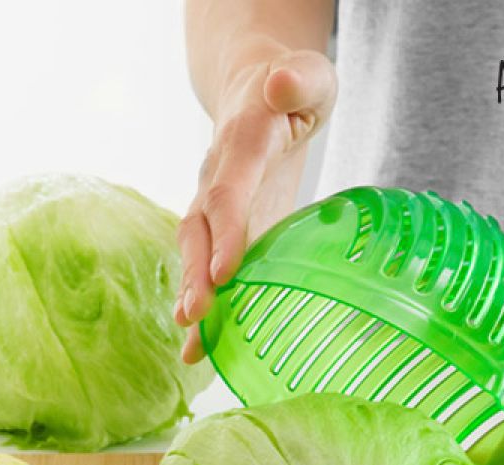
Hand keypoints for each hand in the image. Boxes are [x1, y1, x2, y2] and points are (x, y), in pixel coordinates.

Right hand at [174, 49, 335, 362]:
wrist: (258, 91)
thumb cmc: (294, 89)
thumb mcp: (311, 75)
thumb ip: (299, 79)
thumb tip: (281, 84)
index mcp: (244, 142)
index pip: (231, 187)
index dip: (226, 229)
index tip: (223, 271)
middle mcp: (218, 177)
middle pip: (199, 228)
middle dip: (195, 273)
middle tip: (194, 315)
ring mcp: (214, 205)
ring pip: (194, 253)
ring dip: (192, 297)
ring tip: (192, 345)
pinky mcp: (222, 229)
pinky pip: (206, 266)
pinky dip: (204, 307)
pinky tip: (200, 350)